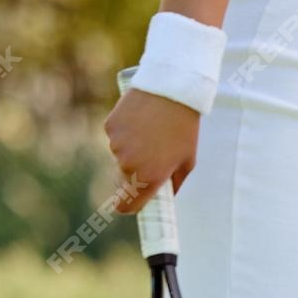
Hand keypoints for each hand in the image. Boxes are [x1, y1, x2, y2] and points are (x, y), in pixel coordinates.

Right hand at [102, 89, 200, 213]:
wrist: (172, 91)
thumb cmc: (185, 129)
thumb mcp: (188, 160)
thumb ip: (174, 184)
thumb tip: (166, 196)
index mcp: (149, 178)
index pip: (126, 206)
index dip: (129, 206)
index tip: (134, 202)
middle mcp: (128, 164)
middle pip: (124, 179)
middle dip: (136, 173)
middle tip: (154, 155)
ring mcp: (116, 145)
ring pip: (120, 156)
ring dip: (132, 150)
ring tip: (152, 132)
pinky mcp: (110, 126)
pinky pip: (116, 137)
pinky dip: (125, 132)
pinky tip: (141, 120)